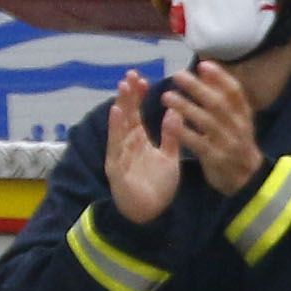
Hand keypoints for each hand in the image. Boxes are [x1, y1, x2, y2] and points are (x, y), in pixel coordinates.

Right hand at [96, 80, 185, 225]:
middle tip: (130, 75)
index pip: (137, 114)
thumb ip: (171, 135)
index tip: (142, 79)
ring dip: (121, 107)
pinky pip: (116, 146)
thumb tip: (174, 112)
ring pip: (119, 127)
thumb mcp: (169, 157)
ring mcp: (120, 155)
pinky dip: (115, 129)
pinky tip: (116, 113)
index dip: (138, 96)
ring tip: (123, 88)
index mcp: (139, 141)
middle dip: (128, 95)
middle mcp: (127, 145)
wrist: (153, 215)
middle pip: (126, 116)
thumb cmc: (158, 187)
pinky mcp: (117, 168)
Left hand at [163, 60, 265, 198]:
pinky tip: (169, 123)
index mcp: (243, 115)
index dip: (220, 77)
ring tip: (166, 97)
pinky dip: (184, 133)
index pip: (234, 92)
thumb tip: (207, 68)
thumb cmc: (236, 144)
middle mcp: (238, 127)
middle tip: (177, 75)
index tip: (203, 65)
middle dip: (197, 88)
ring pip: (206, 122)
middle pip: (218, 104)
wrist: (247, 180)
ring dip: (186, 108)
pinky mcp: (216, 159)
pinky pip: (198, 144)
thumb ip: (222, 97)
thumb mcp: (236, 121)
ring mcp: (228, 143)